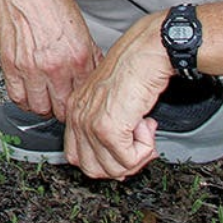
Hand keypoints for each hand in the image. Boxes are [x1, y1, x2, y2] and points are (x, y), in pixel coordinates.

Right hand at [0, 0, 100, 121]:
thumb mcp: (79, 23)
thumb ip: (87, 53)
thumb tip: (91, 71)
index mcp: (79, 56)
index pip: (86, 97)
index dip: (83, 101)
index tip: (79, 99)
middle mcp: (56, 66)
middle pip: (64, 110)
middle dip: (64, 107)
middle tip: (62, 99)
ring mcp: (31, 67)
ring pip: (40, 109)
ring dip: (43, 106)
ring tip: (45, 96)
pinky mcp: (9, 64)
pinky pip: (17, 97)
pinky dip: (23, 99)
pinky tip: (28, 90)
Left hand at [63, 14, 174, 179]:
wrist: (145, 54)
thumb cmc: (134, 72)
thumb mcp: (114, 103)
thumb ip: (110, 131)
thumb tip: (120, 166)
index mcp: (75, 110)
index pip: (77, 157)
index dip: (107, 162)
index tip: (127, 152)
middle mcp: (77, 117)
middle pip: (92, 169)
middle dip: (122, 164)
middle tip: (140, 145)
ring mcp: (90, 124)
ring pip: (112, 169)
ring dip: (137, 155)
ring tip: (144, 129)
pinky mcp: (107, 128)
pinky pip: (128, 160)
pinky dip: (145, 149)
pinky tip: (146, 124)